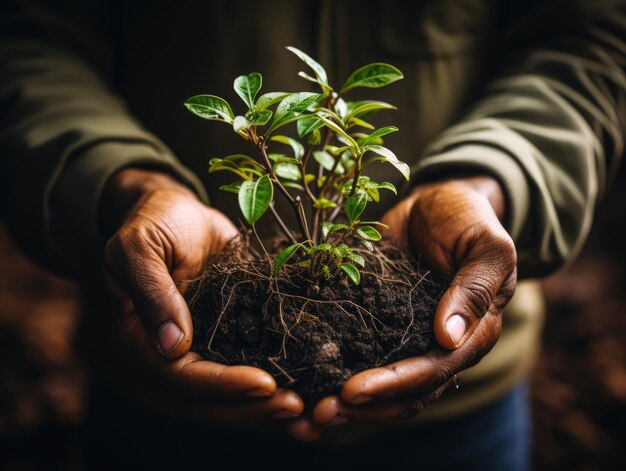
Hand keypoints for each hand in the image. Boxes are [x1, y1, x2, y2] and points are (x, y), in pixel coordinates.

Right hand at [99, 168, 302, 423]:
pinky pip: (246, 371)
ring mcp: (196, 356)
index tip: (264, 383)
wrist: (179, 214)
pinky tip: (308, 392)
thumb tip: (173, 346)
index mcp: (135, 342)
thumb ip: (152, 291)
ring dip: (266, 410)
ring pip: (228, 398)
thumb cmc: (154, 222)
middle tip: (296, 408)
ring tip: (308, 414)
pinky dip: (272, 388)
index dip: (221, 385)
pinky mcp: (223, 343)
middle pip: (206, 402)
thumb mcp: (139, 246)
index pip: (178, 378)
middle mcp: (164, 360)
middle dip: (251, 409)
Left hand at [287, 176, 516, 439]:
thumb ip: (475, 288)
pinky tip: (305, 383)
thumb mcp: (485, 246)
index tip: (353, 390)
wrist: (436, 204)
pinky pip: (361, 355)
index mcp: (472, 334)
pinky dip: (337, 372)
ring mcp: (408, 338)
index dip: (394, 384)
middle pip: (405, 391)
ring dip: (348, 404)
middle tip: (321, 412)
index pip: (434, 371)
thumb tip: (449, 338)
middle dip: (364, 406)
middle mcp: (441, 346)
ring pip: (382, 386)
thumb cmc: (468, 220)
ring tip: (307, 412)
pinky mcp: (381, 325)